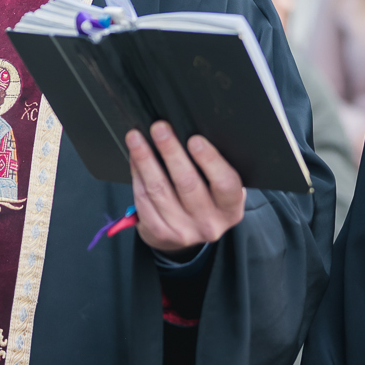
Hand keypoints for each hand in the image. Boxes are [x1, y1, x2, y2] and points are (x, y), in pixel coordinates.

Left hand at [125, 122, 245, 254]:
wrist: (190, 236)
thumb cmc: (208, 201)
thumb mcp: (221, 190)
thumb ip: (214, 168)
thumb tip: (189, 133)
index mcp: (230, 209)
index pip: (224, 183)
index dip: (210, 160)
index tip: (194, 139)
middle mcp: (208, 223)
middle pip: (187, 183)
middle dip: (170, 151)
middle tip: (159, 128)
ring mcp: (182, 230)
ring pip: (159, 190)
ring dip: (145, 159)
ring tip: (137, 138)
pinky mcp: (159, 233)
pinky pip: (143, 200)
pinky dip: (137, 175)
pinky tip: (134, 159)